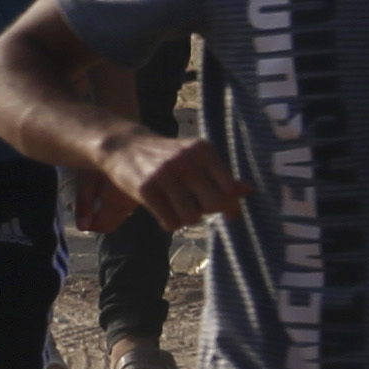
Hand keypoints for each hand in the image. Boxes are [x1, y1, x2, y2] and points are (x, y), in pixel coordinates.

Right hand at [100, 123, 243, 231]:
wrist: (121, 145)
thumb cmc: (165, 155)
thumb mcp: (193, 158)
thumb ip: (220, 175)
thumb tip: (248, 191)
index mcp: (202, 150)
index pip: (229, 188)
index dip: (229, 204)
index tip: (225, 211)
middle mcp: (185, 160)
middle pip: (214, 204)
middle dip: (206, 210)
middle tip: (195, 205)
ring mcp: (164, 174)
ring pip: (192, 216)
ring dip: (186, 218)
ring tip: (176, 208)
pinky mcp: (145, 189)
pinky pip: (171, 221)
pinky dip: (170, 223)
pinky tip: (163, 213)